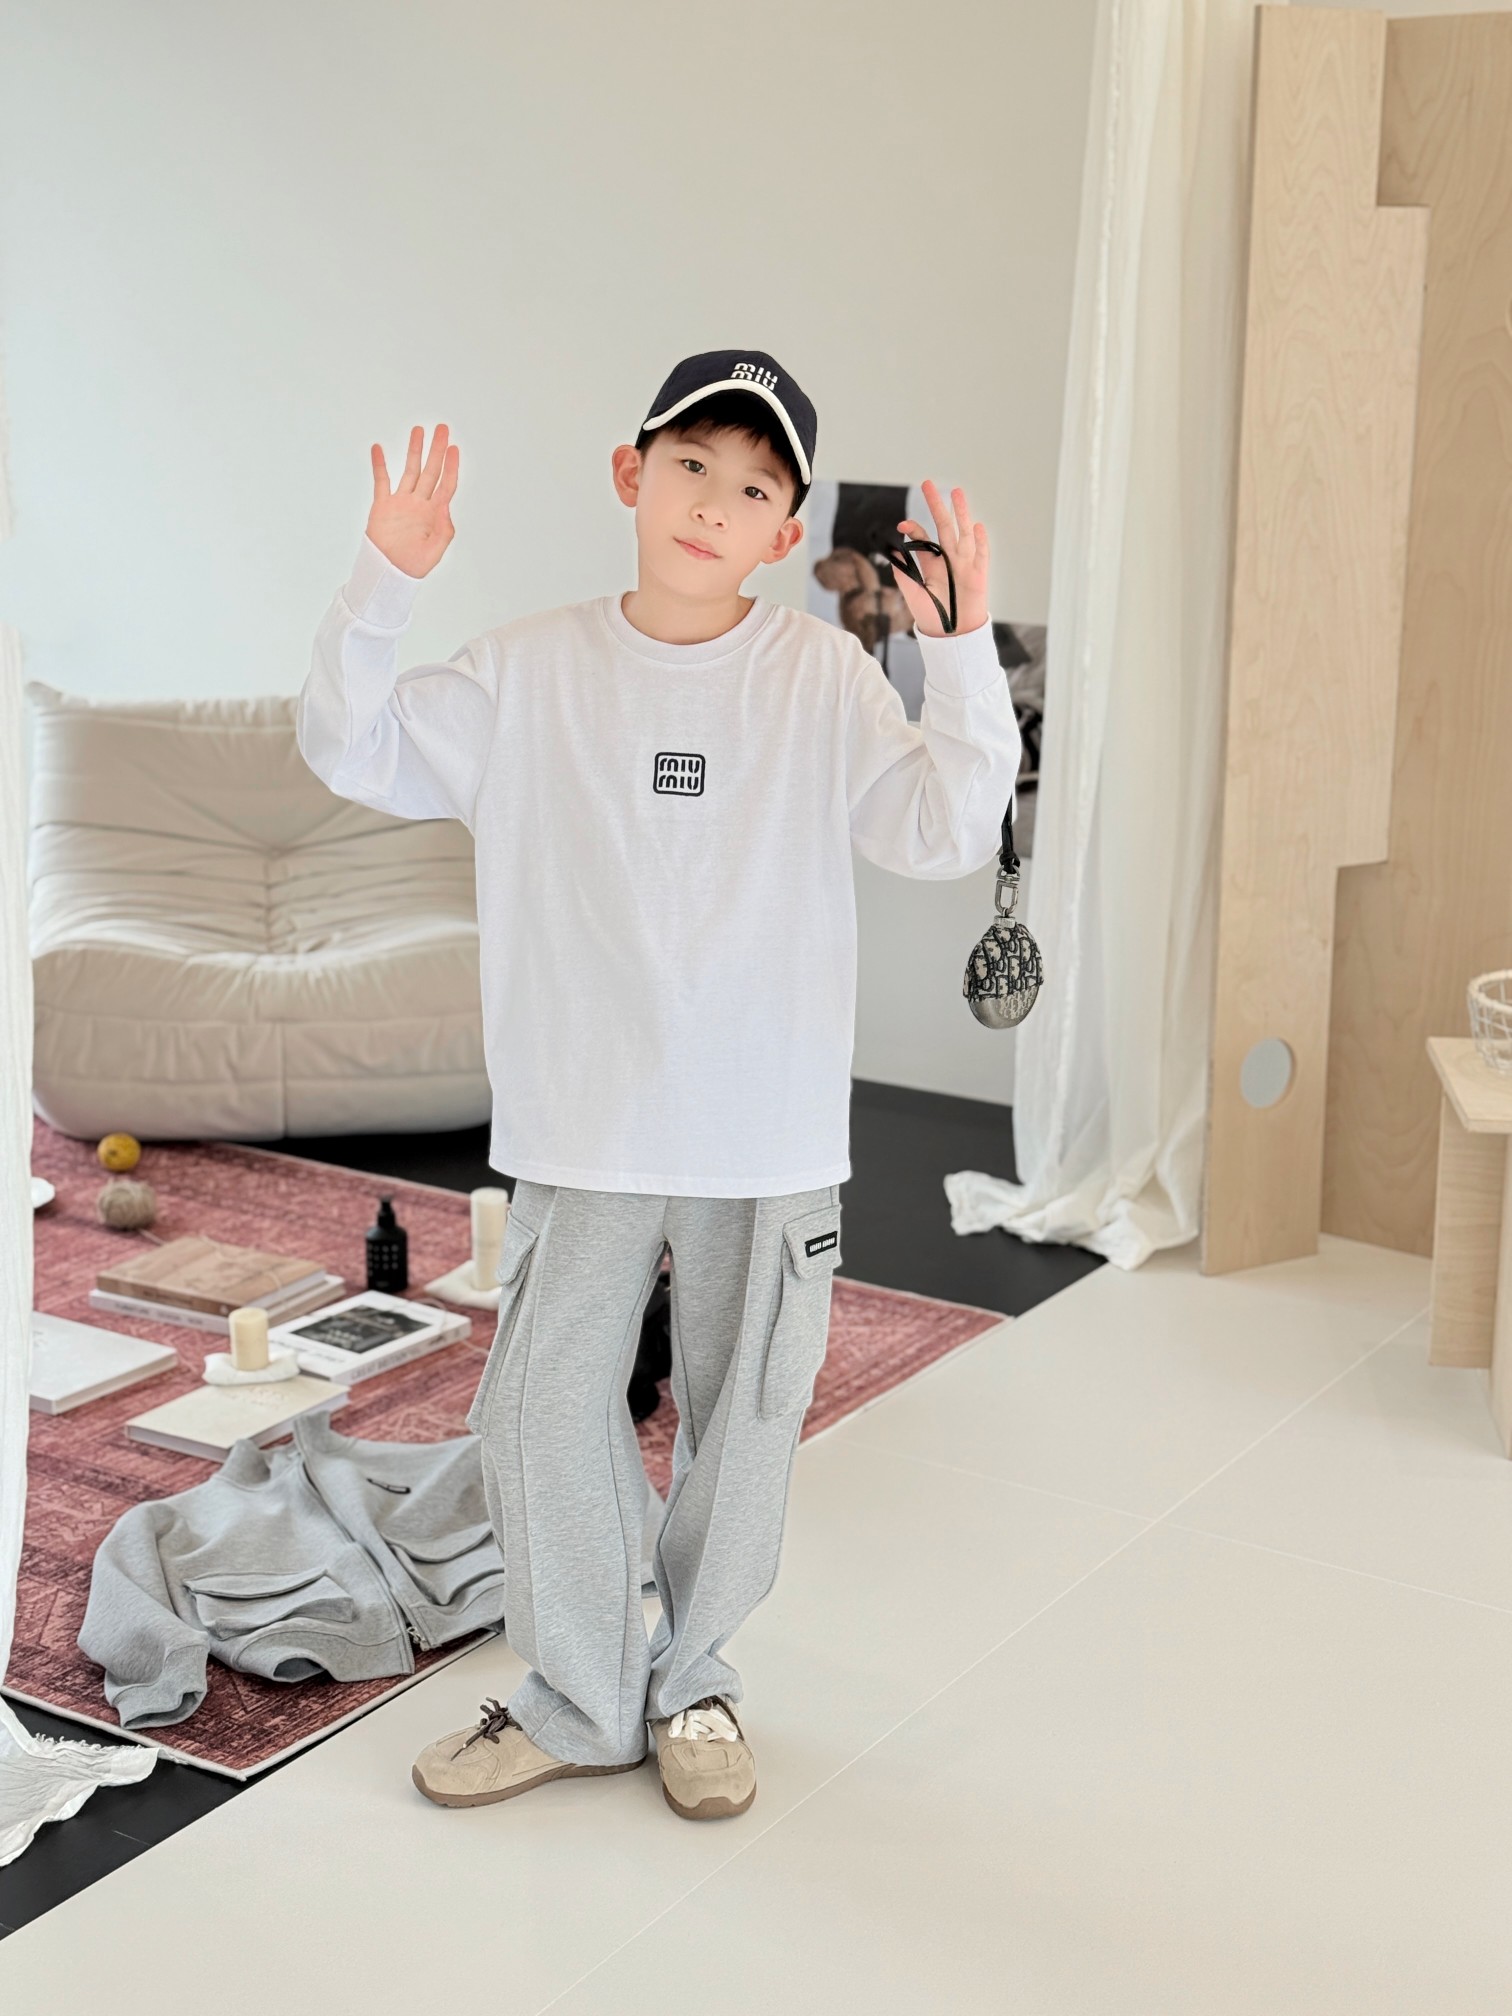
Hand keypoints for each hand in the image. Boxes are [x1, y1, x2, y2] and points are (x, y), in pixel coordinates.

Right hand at [366, 424, 458, 578]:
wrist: (389, 574)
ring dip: (414, 451)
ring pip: (409, 471)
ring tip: (418, 431)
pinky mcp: (383, 506)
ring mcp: (401, 502)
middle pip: (430, 471)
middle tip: (442, 429)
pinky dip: (380, 465)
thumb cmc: (413, 566)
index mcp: (434, 514)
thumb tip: (446, 507)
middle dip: (437, 450)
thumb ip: (444, 531)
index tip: (454, 448)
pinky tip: (379, 449)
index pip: (446, 484)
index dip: (451, 466)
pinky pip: (381, 481)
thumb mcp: (435, 552)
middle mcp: (420, 504)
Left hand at [890, 479, 989, 637]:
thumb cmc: (932, 617)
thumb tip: (893, 554)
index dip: (913, 529)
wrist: (952, 635)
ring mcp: (965, 564)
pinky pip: (981, 554)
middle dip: (936, 505)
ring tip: (956, 492)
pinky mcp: (978, 573)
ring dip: (961, 513)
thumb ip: (904, 575)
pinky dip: (980, 540)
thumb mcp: (914, 595)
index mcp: (932, 564)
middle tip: (928, 484)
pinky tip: (976, 526)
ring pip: (963, 533)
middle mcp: (949, 559)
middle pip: (943, 526)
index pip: (923, 539)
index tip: (902, 524)